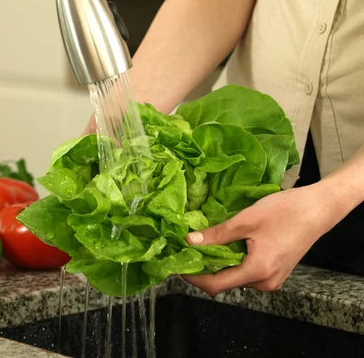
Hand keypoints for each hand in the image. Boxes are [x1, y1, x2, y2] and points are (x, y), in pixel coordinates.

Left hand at [182, 183, 342, 295]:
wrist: (317, 208)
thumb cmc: (285, 211)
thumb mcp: (246, 220)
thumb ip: (217, 234)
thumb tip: (189, 241)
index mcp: (257, 271)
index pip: (215, 285)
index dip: (193, 276)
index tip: (177, 264)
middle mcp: (265, 282)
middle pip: (224, 283)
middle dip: (203, 269)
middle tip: (186, 251)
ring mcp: (272, 279)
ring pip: (235, 278)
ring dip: (218, 265)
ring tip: (202, 246)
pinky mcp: (275, 272)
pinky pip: (247, 273)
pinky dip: (232, 262)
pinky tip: (223, 246)